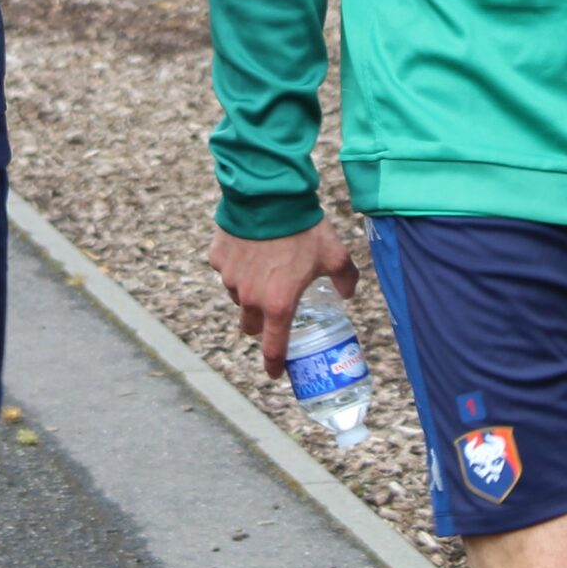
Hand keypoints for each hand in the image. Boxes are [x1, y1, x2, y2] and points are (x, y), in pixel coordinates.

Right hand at [207, 223, 358, 378]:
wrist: (269, 194)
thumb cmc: (303, 228)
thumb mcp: (335, 255)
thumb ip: (346, 279)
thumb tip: (348, 292)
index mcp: (278, 304)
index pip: (274, 348)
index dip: (275, 364)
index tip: (275, 373)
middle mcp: (250, 297)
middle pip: (250, 325)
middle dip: (261, 321)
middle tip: (273, 305)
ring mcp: (230, 278)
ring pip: (237, 296)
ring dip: (248, 290)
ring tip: (265, 266)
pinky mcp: (218, 258)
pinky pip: (226, 269)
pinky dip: (236, 265)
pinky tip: (250, 247)